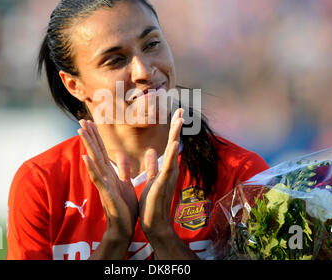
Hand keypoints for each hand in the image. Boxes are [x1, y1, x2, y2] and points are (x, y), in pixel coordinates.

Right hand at [78, 120, 137, 241]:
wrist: (124, 226)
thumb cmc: (125, 207)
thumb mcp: (126, 183)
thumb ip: (124, 169)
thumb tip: (120, 155)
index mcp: (110, 173)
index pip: (102, 151)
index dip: (97, 136)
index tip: (91, 122)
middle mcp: (104, 176)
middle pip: (95, 152)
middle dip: (89, 136)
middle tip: (82, 120)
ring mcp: (103, 184)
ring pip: (94, 161)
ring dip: (88, 146)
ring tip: (81, 131)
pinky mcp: (106, 193)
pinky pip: (97, 179)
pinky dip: (91, 168)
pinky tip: (85, 157)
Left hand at [139, 108, 183, 238]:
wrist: (153, 222)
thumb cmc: (152, 203)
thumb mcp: (152, 179)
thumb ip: (152, 165)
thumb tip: (151, 151)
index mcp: (166, 167)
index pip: (170, 143)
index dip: (173, 128)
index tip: (175, 113)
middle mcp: (170, 169)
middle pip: (175, 143)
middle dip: (177, 126)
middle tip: (180, 109)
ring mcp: (168, 176)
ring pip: (173, 151)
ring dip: (176, 135)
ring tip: (180, 119)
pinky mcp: (163, 184)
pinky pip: (168, 167)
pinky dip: (172, 155)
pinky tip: (174, 144)